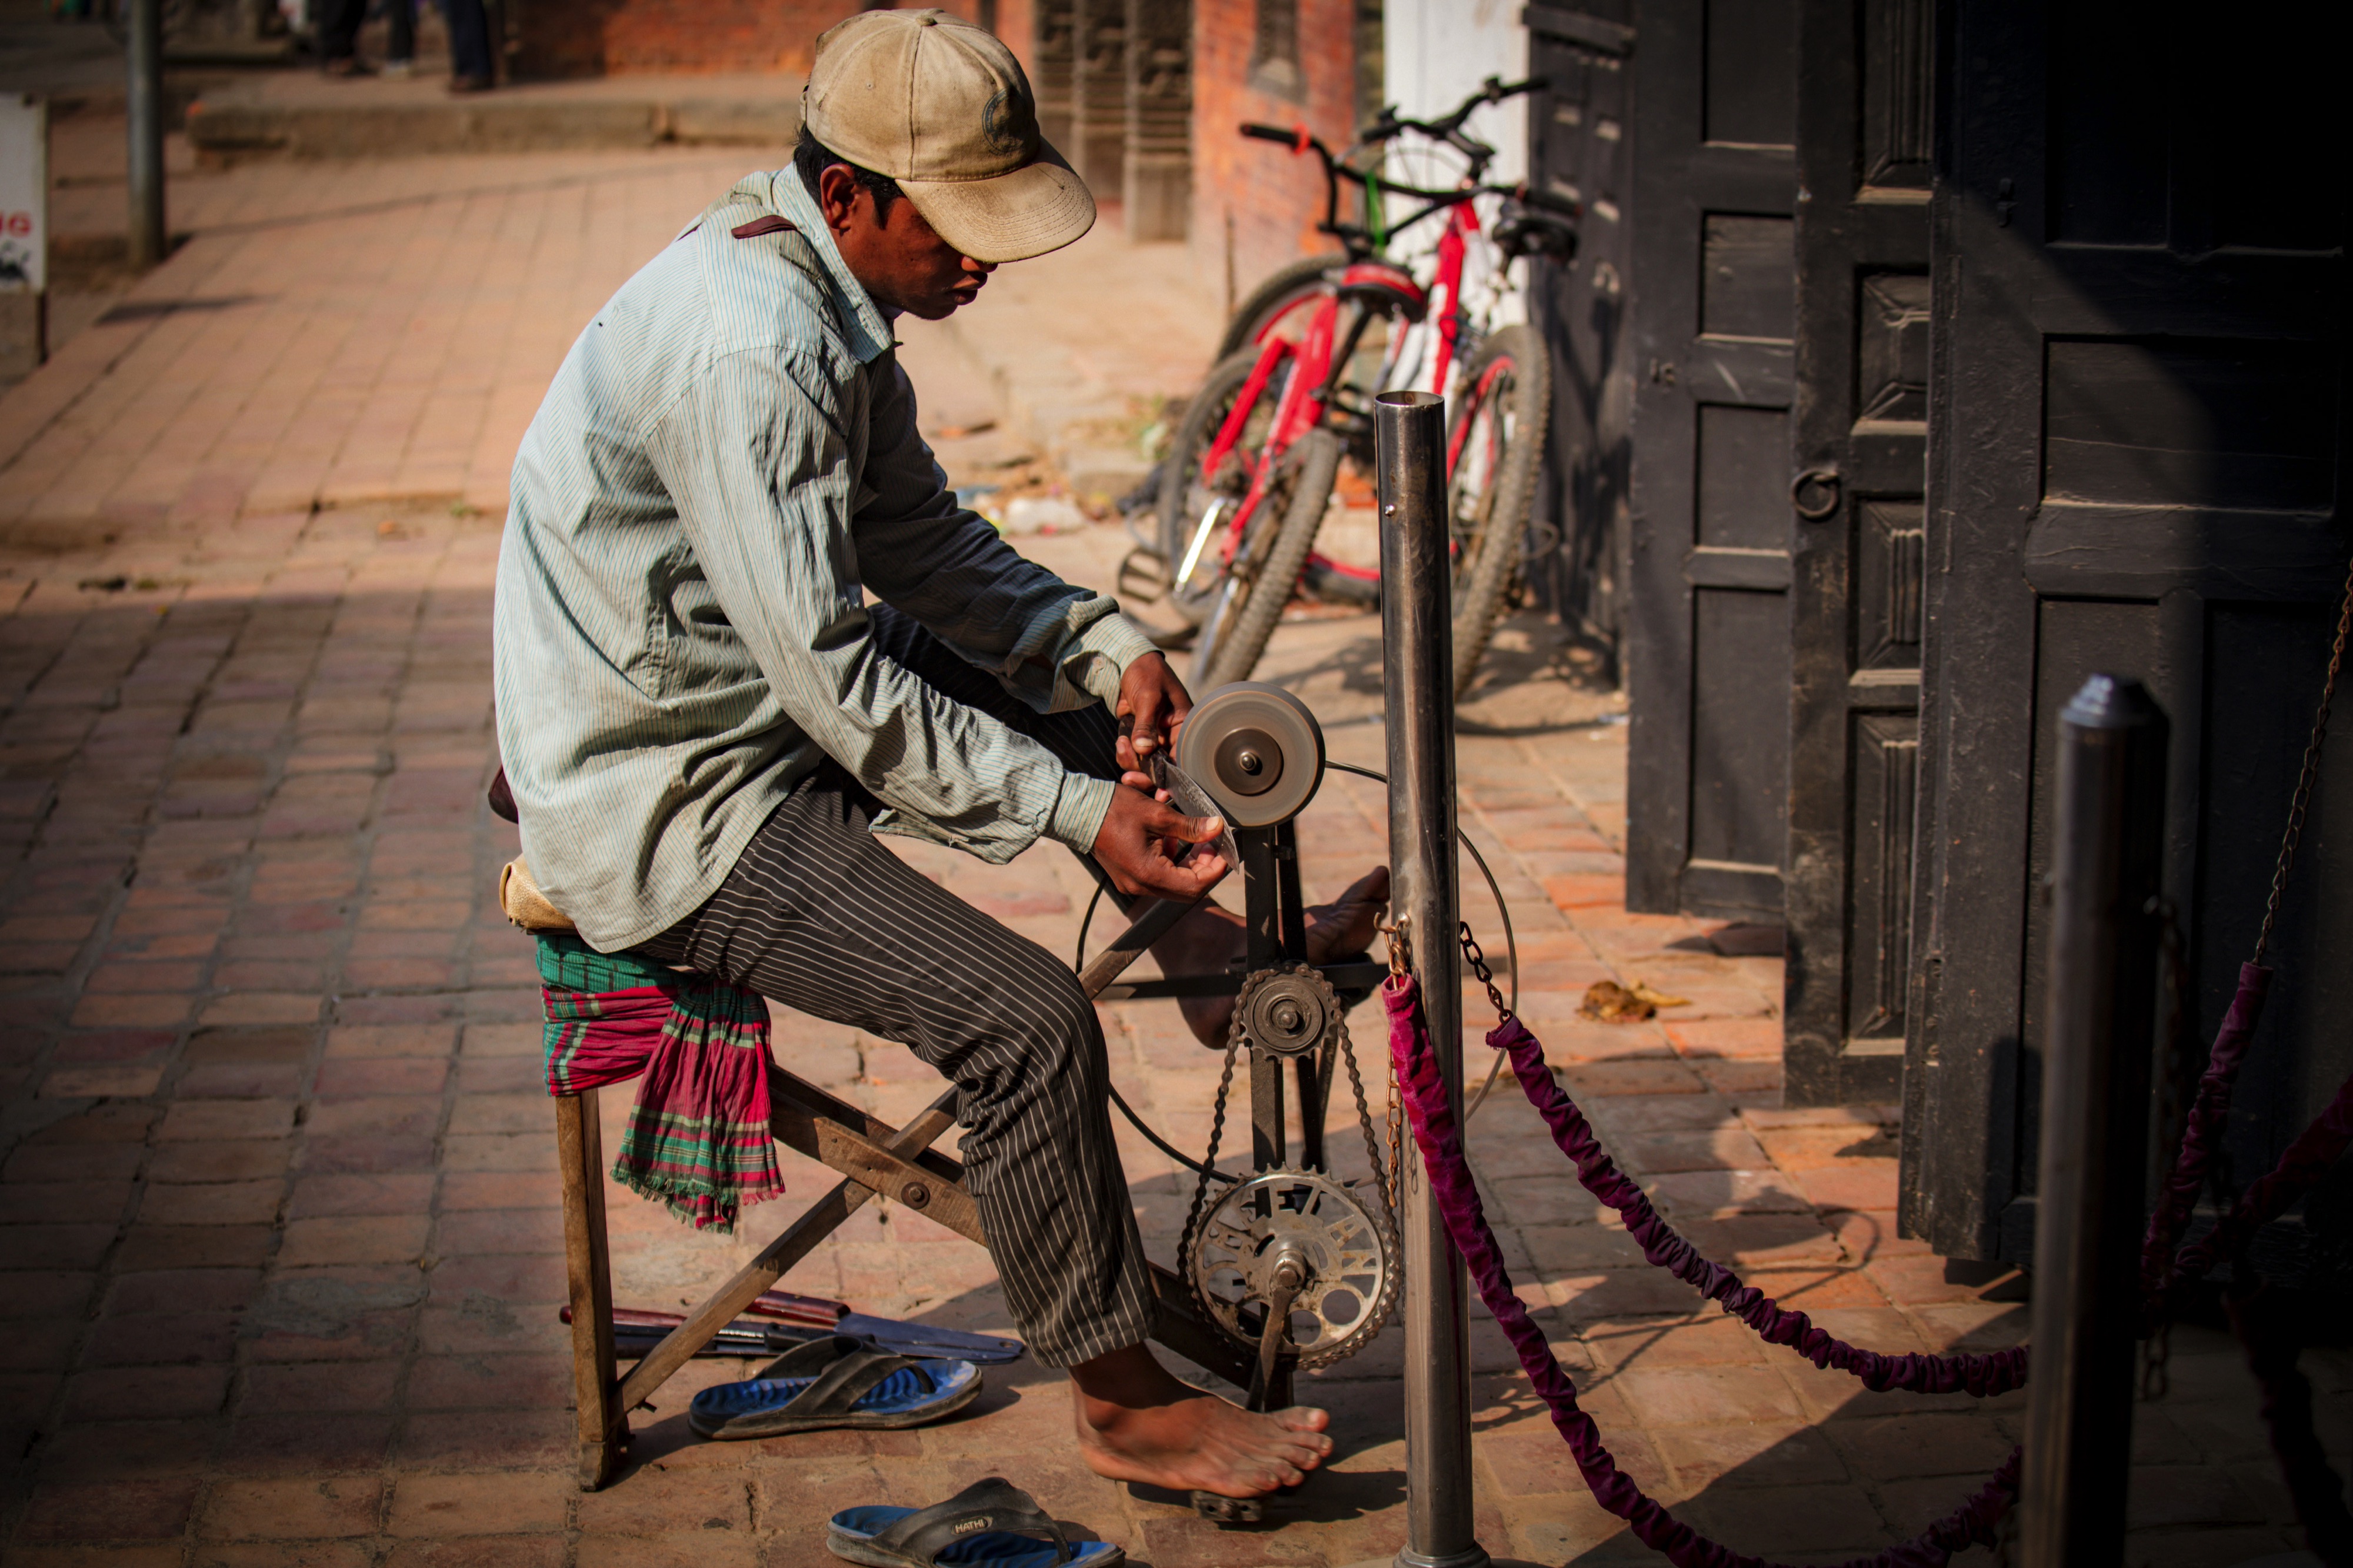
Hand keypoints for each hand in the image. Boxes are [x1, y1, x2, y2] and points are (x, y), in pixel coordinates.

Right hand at [1092, 780, 1227, 900]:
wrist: (1078, 811)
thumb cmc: (1113, 810)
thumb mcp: (1157, 814)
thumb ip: (1189, 826)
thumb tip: (1216, 828)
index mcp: (1148, 874)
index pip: (1194, 886)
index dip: (1214, 871)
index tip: (1223, 853)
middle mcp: (1140, 886)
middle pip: (1185, 889)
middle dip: (1203, 867)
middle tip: (1212, 845)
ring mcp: (1132, 883)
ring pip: (1172, 883)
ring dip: (1188, 864)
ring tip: (1197, 841)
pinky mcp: (1127, 876)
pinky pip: (1157, 876)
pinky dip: (1171, 862)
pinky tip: (1173, 841)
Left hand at [1115, 652, 1191, 773]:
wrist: (1129, 664)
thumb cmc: (1147, 674)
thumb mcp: (1149, 696)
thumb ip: (1146, 724)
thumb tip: (1144, 750)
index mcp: (1185, 727)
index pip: (1183, 759)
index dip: (1172, 780)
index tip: (1161, 795)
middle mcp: (1172, 737)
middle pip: (1163, 769)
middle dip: (1145, 776)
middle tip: (1130, 781)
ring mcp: (1155, 739)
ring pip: (1145, 765)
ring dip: (1130, 762)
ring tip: (1122, 744)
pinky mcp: (1139, 738)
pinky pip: (1132, 757)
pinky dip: (1124, 754)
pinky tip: (1121, 741)